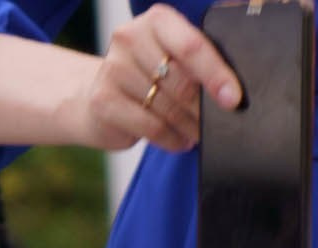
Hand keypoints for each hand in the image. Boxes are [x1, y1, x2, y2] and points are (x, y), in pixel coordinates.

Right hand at [71, 6, 240, 151]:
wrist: (101, 93)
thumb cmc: (148, 73)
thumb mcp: (173, 55)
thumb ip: (199, 59)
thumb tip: (230, 90)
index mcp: (156, 21)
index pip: (191, 47)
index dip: (215, 74)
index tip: (232, 98)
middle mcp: (129, 39)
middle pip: (180, 81)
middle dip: (203, 107)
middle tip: (219, 121)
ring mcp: (112, 70)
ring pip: (167, 107)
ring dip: (190, 126)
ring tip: (199, 133)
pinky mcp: (102, 101)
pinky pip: (150, 127)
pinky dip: (171, 138)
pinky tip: (180, 140)